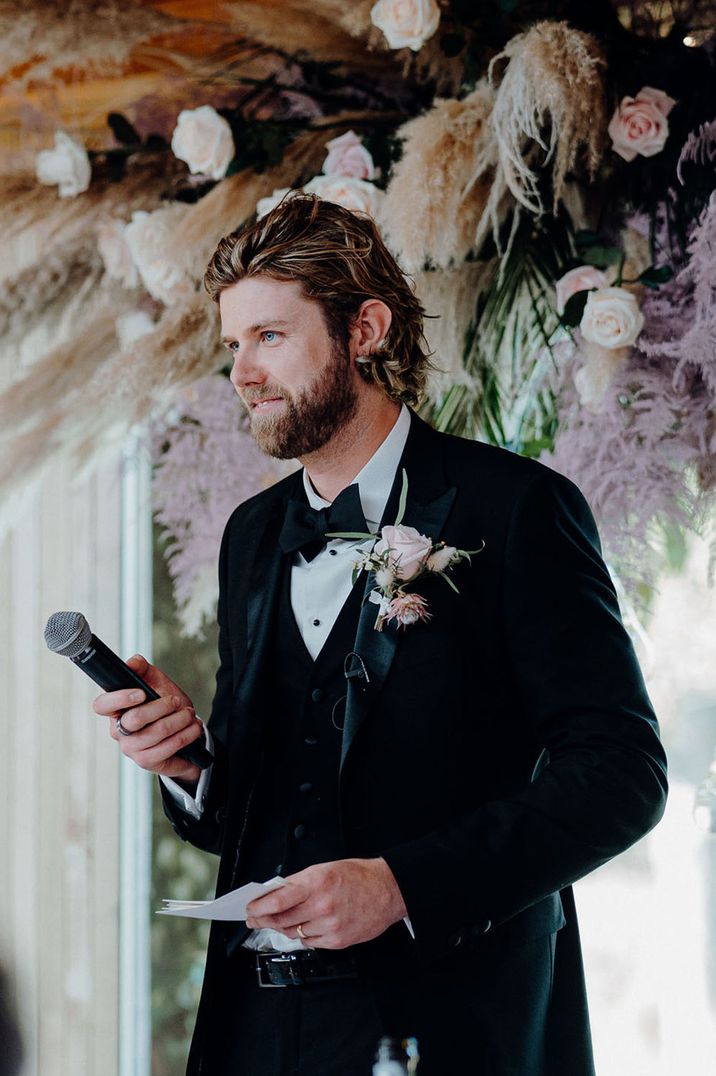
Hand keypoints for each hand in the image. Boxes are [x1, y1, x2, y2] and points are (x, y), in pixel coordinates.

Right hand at [93, 654, 202, 782]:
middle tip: (176, 701)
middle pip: (134, 719)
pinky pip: (167, 748)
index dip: (119, 698)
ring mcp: (131, 748)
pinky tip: (193, 728)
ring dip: (179, 720)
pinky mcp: (147, 761)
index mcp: (115, 710)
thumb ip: (143, 670)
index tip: (141, 693)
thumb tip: (132, 662)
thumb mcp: (156, 683)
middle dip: (162, 706)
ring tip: (190, 714)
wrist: (183, 731)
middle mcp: (118, 731)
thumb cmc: (166, 706)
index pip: (102, 705)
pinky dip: (185, 735)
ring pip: (155, 733)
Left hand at [245, 858, 407, 948]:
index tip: (249, 910)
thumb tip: (276, 893)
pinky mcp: (337, 941)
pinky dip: (303, 935)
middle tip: (255, 919)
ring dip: (283, 927)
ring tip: (279, 921)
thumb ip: (299, 882)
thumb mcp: (324, 869)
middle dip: (264, 920)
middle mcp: (322, 906)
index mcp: (316, 883)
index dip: (259, 907)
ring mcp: (330, 926)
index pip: (278, 900)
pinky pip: (309, 942)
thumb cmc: (358, 876)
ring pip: (294, 932)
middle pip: (282, 919)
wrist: (388, 890)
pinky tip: (303, 927)